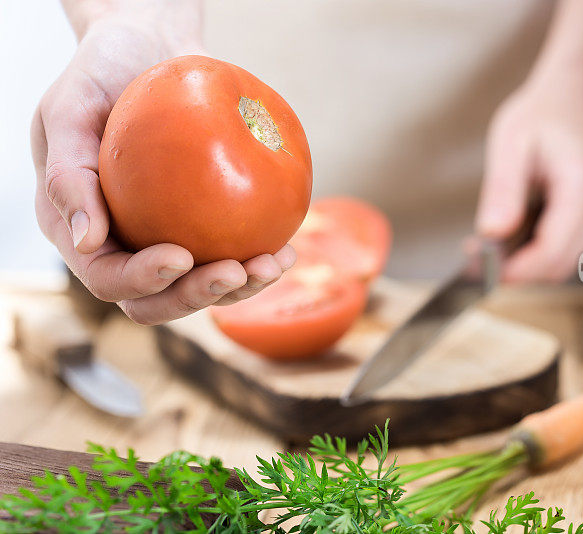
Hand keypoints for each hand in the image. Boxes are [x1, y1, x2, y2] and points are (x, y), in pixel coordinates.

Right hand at [32, 13, 293, 324]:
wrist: (149, 49)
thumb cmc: (101, 70)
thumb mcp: (68, 108)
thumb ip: (67, 173)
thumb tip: (87, 241)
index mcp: (84, 232)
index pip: (108, 278)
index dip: (143, 280)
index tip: (181, 255)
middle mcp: (126, 246)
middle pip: (160, 299)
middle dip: (199, 295)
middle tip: (239, 271)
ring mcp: (169, 238)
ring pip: (204, 287)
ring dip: (242, 287)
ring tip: (275, 263)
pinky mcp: (208, 224)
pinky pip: (234, 253)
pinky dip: (261, 259)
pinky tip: (286, 250)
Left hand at [476, 80, 582, 282]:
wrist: (571, 100)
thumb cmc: (540, 116)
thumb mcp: (509, 144)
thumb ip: (502, 191)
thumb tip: (491, 234)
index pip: (551, 253)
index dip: (513, 270)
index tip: (476, 268)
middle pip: (557, 266)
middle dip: (515, 271)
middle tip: (474, 255)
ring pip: (563, 265)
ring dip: (526, 265)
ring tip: (492, 243)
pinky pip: (568, 253)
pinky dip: (539, 253)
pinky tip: (516, 234)